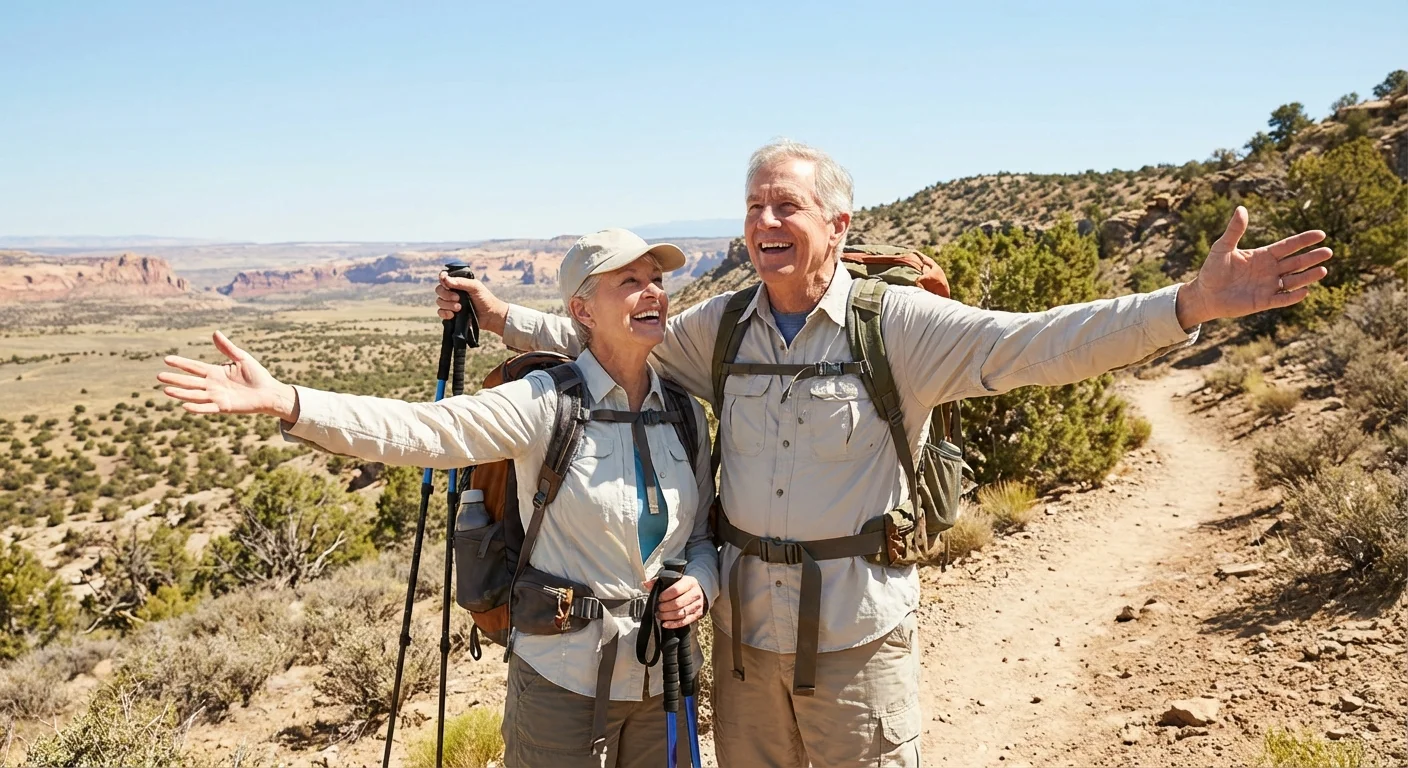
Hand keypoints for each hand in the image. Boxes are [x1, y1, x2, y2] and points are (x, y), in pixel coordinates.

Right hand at [157, 331, 298, 419]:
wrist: (269, 391)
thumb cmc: (257, 374)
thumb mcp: (242, 357)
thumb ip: (227, 348)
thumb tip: (215, 332)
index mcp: (215, 372)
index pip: (194, 367)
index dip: (181, 363)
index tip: (166, 359)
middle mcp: (212, 385)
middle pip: (190, 381)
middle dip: (175, 379)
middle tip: (159, 376)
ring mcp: (217, 396)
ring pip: (195, 395)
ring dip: (181, 393)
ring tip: (166, 390)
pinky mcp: (224, 407)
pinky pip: (208, 407)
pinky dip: (197, 407)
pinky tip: (185, 405)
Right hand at [436, 271, 508, 334]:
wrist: (490, 316)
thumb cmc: (485, 299)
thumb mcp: (475, 287)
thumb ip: (461, 282)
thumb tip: (445, 279)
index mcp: (458, 283)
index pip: (444, 277)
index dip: (442, 278)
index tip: (445, 282)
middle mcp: (453, 292)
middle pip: (439, 289)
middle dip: (446, 294)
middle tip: (458, 298)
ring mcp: (451, 303)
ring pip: (439, 301)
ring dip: (448, 304)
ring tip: (460, 308)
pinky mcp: (451, 314)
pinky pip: (440, 312)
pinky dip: (445, 313)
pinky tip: (453, 315)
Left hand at [648, 575, 705, 629]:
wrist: (696, 591)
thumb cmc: (682, 586)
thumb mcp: (673, 580)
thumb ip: (658, 581)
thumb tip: (646, 584)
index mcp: (690, 582)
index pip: (676, 590)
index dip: (665, 595)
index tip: (659, 598)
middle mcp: (696, 593)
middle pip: (678, 603)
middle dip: (665, 607)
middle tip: (658, 607)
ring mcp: (698, 605)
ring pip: (681, 613)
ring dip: (667, 616)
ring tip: (660, 615)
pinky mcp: (697, 614)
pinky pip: (684, 622)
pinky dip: (673, 624)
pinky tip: (665, 624)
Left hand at [1175, 206, 1332, 327]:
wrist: (1204, 294)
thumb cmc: (1212, 270)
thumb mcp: (1222, 247)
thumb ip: (1234, 230)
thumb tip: (1241, 208)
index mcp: (1263, 255)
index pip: (1288, 246)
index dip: (1304, 240)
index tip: (1321, 234)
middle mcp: (1270, 270)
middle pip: (1296, 262)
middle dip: (1312, 257)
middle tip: (1328, 252)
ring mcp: (1268, 286)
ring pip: (1293, 281)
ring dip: (1307, 276)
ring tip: (1322, 270)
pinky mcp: (1263, 301)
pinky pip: (1281, 299)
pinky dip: (1292, 296)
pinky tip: (1304, 291)